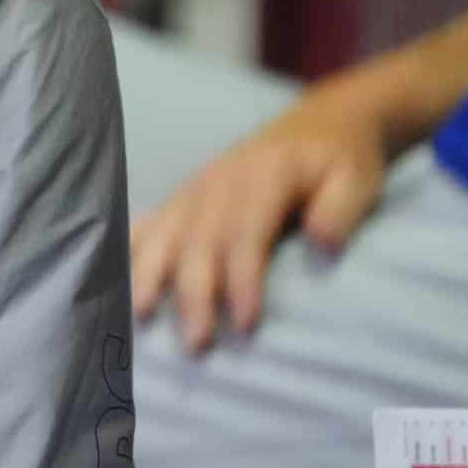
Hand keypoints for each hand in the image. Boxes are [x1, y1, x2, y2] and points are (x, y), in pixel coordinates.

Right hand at [129, 74, 392, 352]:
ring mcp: (197, 185)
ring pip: (166, 232)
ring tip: (140, 315)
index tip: (244, 325)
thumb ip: (339, 210)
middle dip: (194, 293)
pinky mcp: (187, 193)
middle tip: (196, 344)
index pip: (245, 234)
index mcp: (262, 176)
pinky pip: (151, 219)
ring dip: (151, 274)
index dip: (241, 279)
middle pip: (199, 241)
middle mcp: (220, 179)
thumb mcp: (357, 180)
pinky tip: (110, 271)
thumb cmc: (341, 161)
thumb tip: (321, 244)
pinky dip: (130, 247)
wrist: (322, 122)